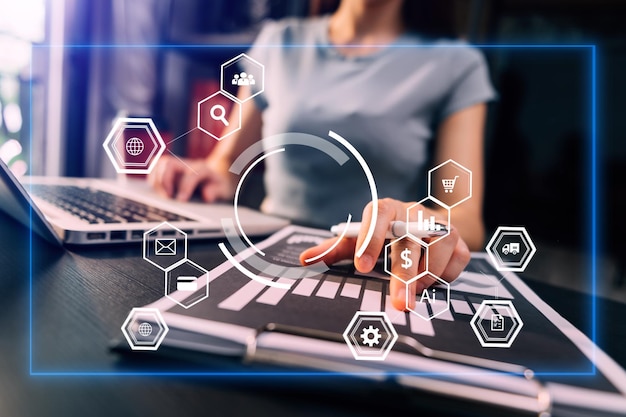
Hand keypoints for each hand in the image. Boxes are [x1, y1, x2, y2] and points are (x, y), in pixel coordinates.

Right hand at [147, 155, 234, 201]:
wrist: (219, 173)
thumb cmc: (219, 184)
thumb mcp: (224, 189)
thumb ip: (216, 191)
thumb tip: (207, 196)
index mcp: (202, 168)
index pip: (191, 174)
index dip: (185, 187)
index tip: (181, 200)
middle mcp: (188, 163)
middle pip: (169, 163)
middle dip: (165, 180)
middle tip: (168, 197)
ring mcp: (177, 164)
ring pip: (160, 163)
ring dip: (157, 179)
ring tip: (161, 195)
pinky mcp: (169, 168)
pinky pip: (155, 167)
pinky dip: (153, 178)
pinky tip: (157, 191)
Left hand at [299, 198, 469, 310]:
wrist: (425, 223)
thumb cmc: (385, 234)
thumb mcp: (358, 239)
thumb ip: (334, 250)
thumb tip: (304, 260)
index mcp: (386, 209)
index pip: (378, 216)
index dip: (371, 240)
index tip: (362, 268)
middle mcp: (413, 212)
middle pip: (410, 241)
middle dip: (405, 275)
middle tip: (400, 305)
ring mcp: (438, 223)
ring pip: (439, 247)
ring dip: (427, 275)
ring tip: (414, 291)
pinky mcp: (458, 237)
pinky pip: (458, 258)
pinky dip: (446, 275)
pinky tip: (432, 281)